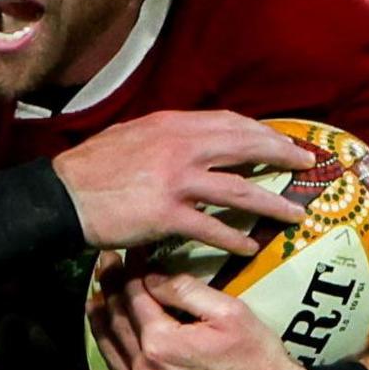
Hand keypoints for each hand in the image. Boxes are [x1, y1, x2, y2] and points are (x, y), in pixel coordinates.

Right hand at [51, 110, 314, 256]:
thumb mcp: (131, 135)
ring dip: (273, 204)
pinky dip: (236, 239)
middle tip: (306, 166)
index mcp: (171, 124)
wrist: (62, 195)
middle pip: (246, 148)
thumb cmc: (92, 166)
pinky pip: (213, 229)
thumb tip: (198, 142)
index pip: (230, 122)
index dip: (261, 132)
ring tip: (295, 215)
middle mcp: (180, 148)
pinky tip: (250, 247)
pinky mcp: (167, 215)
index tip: (281, 141)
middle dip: (281, 156)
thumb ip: (167, 137)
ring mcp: (176, 182)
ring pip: (240, 192)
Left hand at [81, 254, 312, 369]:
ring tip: (95, 300)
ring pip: (111, 350)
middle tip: (105, 266)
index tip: (128, 253)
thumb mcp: (230, 312)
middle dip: (110, 288)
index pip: (135, 296)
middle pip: (118, 319)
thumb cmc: (257, 358)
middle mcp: (146, 368)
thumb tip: (151, 278)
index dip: (130, 270)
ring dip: (100, 322)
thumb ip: (185, 291)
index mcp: (161, 341)